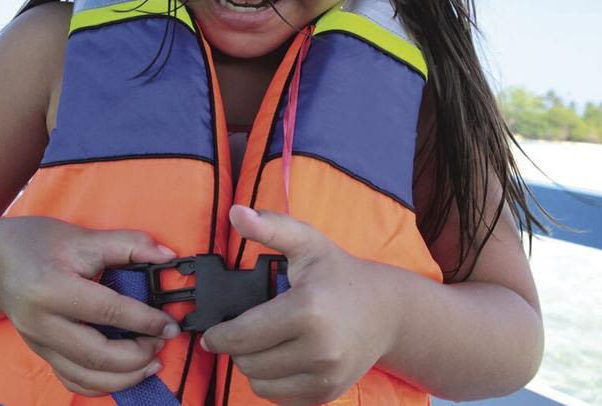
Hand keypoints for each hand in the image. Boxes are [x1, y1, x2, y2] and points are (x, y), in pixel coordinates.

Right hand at [0, 216, 181, 395]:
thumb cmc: (37, 244)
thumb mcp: (82, 236)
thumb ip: (128, 244)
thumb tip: (167, 256)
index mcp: (50, 287)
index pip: (105, 310)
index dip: (144, 320)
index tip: (169, 323)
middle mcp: (40, 322)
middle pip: (95, 353)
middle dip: (136, 355)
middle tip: (161, 342)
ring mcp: (37, 343)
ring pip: (84, 376)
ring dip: (124, 377)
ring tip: (151, 362)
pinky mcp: (40, 353)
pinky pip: (72, 381)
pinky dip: (102, 385)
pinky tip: (125, 373)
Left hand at [201, 206, 398, 404]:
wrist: (388, 311)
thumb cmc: (340, 274)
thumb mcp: (306, 243)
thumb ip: (270, 227)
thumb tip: (236, 213)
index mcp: (307, 310)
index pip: (241, 336)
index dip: (219, 335)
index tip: (213, 332)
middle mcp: (319, 348)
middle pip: (247, 361)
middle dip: (237, 347)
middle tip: (243, 331)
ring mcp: (326, 375)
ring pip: (259, 383)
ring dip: (252, 365)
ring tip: (262, 343)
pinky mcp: (327, 393)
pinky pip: (278, 396)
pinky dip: (271, 380)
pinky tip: (279, 358)